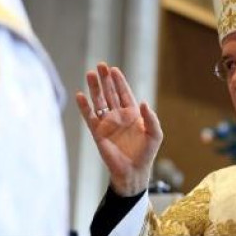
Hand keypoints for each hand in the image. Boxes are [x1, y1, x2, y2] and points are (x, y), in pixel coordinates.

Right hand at [75, 63, 163, 195]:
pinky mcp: (97, 132)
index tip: (114, 69)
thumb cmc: (146, 153)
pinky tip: (80, 95)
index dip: (119, 82)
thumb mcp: (155, 134)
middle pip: (110, 93)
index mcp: (133, 115)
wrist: (133, 170)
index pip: (124, 94)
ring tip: (90, 73)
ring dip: (94, 88)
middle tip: (100, 65)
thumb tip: (144, 102)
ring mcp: (107, 123)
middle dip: (105, 79)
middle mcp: (119, 116)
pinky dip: (84, 106)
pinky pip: (89, 117)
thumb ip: (151, 118)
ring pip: (99, 101)